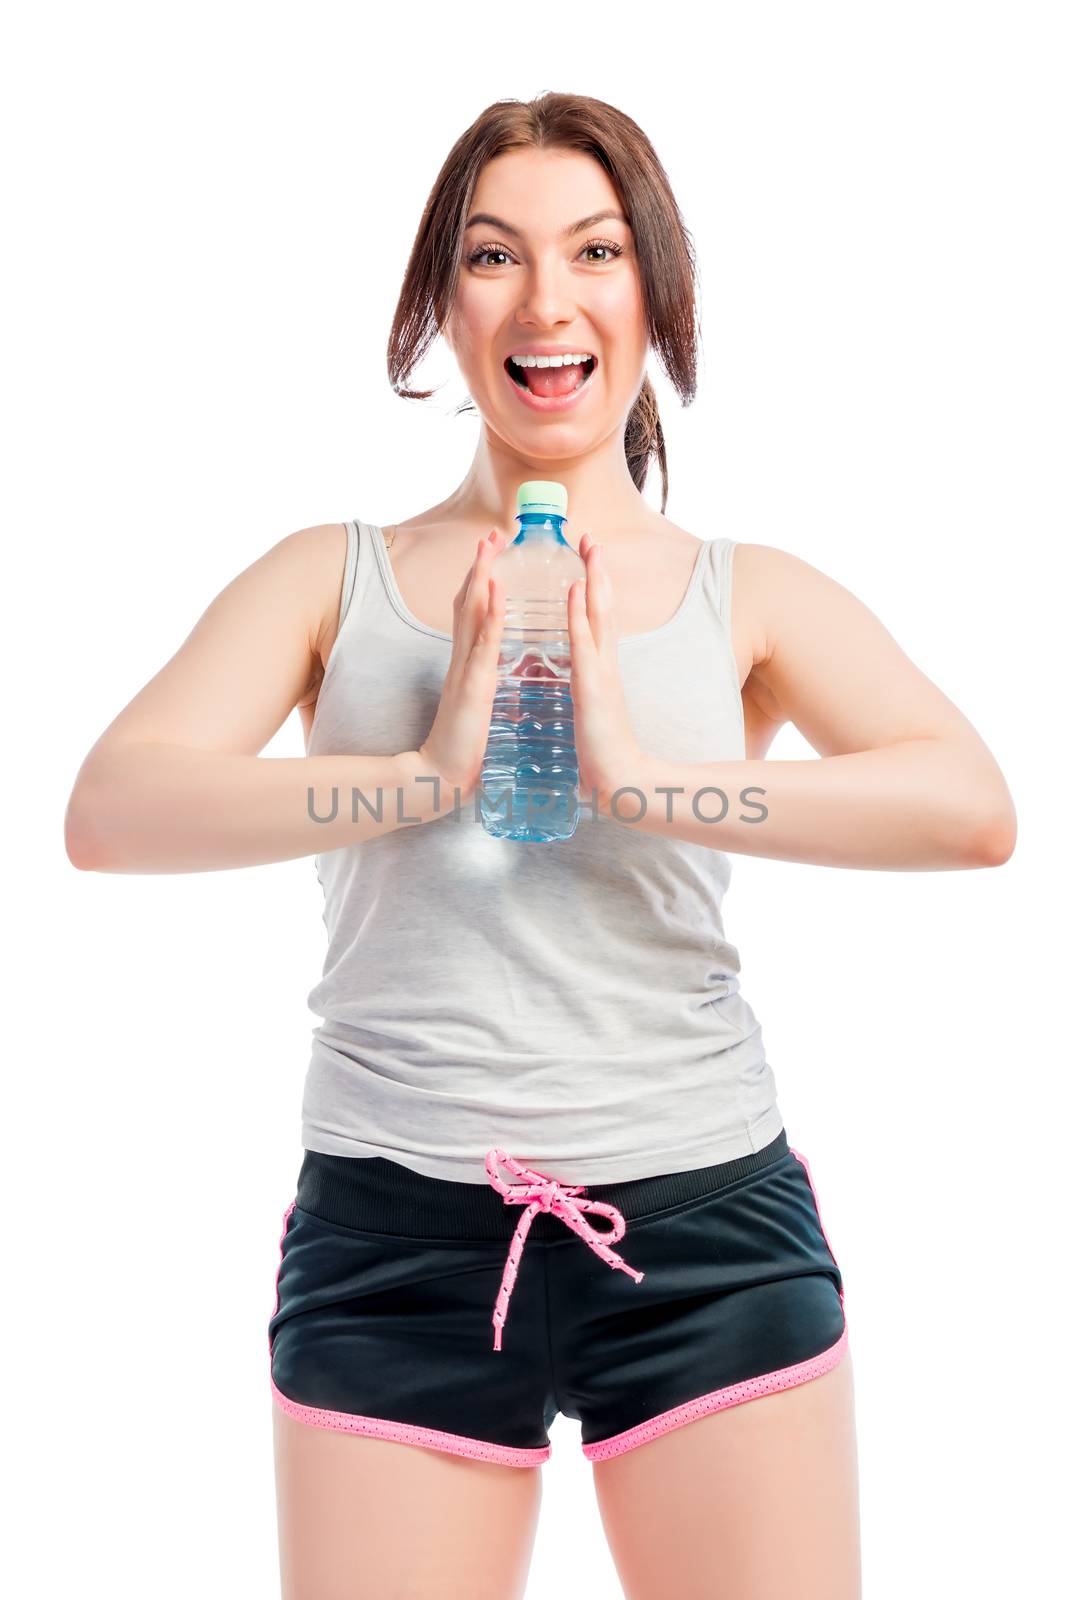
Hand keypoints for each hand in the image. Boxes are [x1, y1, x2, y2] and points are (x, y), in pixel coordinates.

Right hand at [415, 529, 506, 805]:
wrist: (442, 776)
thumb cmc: (463, 745)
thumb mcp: (476, 705)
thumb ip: (482, 684)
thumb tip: (492, 674)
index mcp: (469, 663)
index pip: (474, 612)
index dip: (482, 579)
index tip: (494, 552)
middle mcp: (464, 659)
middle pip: (469, 601)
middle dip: (480, 565)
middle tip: (493, 534)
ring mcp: (466, 670)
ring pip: (473, 615)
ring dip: (482, 579)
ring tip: (491, 547)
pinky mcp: (472, 687)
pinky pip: (483, 645)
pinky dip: (491, 617)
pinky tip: (498, 594)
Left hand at [567, 535, 649, 806]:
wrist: (618, 784)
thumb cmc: (601, 755)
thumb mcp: (590, 714)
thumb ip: (584, 696)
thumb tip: (576, 689)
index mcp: (601, 670)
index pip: (598, 619)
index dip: (595, 587)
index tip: (588, 558)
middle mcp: (605, 665)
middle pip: (604, 607)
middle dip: (599, 570)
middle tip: (591, 536)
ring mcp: (600, 674)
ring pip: (598, 617)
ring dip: (593, 580)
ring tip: (588, 546)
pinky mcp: (591, 689)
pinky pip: (583, 645)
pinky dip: (578, 616)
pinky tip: (573, 591)